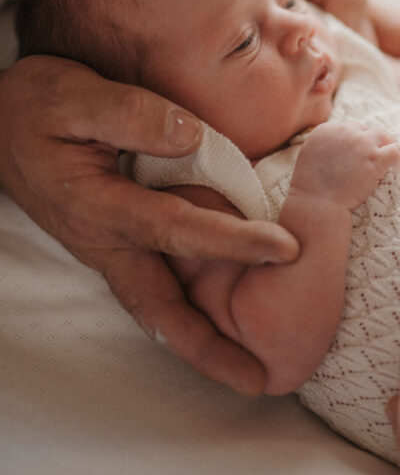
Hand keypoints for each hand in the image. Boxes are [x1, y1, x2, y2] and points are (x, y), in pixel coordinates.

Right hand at [0, 56, 299, 393]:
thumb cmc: (38, 105)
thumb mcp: (75, 95)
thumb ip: (130, 113)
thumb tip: (191, 136)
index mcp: (97, 205)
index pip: (176, 229)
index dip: (233, 241)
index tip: (286, 249)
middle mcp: (103, 240)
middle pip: (159, 307)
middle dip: (206, 348)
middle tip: (257, 379)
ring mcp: (106, 248)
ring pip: (155, 306)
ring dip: (196, 340)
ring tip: (244, 370)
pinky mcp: (112, 242)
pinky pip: (152, 285)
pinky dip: (182, 311)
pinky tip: (214, 317)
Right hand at [291, 120, 399, 209]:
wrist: (317, 203)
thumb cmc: (310, 187)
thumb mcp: (310, 155)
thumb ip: (324, 145)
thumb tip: (337, 146)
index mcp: (328, 129)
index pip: (351, 127)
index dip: (358, 139)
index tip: (361, 152)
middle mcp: (346, 131)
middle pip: (368, 130)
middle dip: (372, 142)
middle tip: (376, 155)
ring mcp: (362, 143)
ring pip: (385, 136)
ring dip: (389, 144)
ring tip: (393, 155)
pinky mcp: (376, 158)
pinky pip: (398, 150)